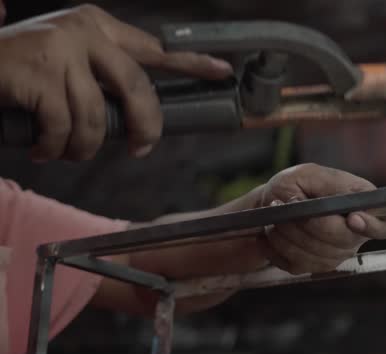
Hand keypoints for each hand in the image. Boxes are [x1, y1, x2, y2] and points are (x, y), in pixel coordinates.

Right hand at [0, 4, 232, 161]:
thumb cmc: (21, 71)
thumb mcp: (67, 61)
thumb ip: (102, 76)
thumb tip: (138, 116)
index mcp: (97, 27)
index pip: (154, 48)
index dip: (192, 62)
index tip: (223, 70)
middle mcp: (83, 32)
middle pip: (137, 87)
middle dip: (144, 126)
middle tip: (141, 148)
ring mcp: (59, 50)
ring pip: (97, 118)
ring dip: (84, 147)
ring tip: (68, 152)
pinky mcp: (37, 73)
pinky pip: (63, 127)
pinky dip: (55, 147)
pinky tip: (43, 149)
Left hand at [257, 163, 385, 273]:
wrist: (271, 205)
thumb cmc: (293, 186)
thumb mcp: (303, 174)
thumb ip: (317, 188)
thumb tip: (320, 210)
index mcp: (364, 205)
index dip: (375, 226)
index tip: (353, 219)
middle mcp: (356, 233)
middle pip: (344, 240)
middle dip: (308, 224)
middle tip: (283, 204)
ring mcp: (338, 253)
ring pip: (317, 254)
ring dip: (288, 234)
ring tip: (275, 215)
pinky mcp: (316, 267)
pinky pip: (299, 264)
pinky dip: (279, 247)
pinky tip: (274, 231)